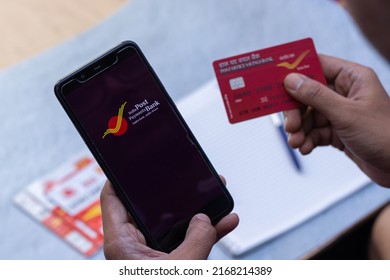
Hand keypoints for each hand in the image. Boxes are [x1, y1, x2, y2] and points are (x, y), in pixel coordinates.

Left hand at [100, 179, 238, 259]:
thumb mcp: (183, 267)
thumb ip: (197, 238)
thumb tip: (204, 219)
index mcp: (122, 242)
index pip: (112, 198)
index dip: (119, 176)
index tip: (131, 160)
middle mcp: (132, 246)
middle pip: (149, 208)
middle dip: (174, 194)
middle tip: (187, 178)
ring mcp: (150, 256)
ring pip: (172, 225)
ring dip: (195, 214)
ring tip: (216, 198)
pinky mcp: (166, 264)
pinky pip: (185, 242)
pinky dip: (203, 233)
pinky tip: (226, 224)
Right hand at [283, 54, 389, 186]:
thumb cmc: (384, 135)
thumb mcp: (346, 114)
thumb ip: (317, 96)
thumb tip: (291, 80)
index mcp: (352, 78)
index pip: (317, 65)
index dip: (296, 72)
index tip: (275, 81)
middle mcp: (344, 93)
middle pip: (307, 94)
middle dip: (296, 111)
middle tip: (290, 125)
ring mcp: (340, 112)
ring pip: (309, 115)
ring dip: (300, 129)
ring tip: (297, 142)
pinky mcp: (337, 131)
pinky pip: (314, 131)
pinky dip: (307, 139)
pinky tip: (305, 148)